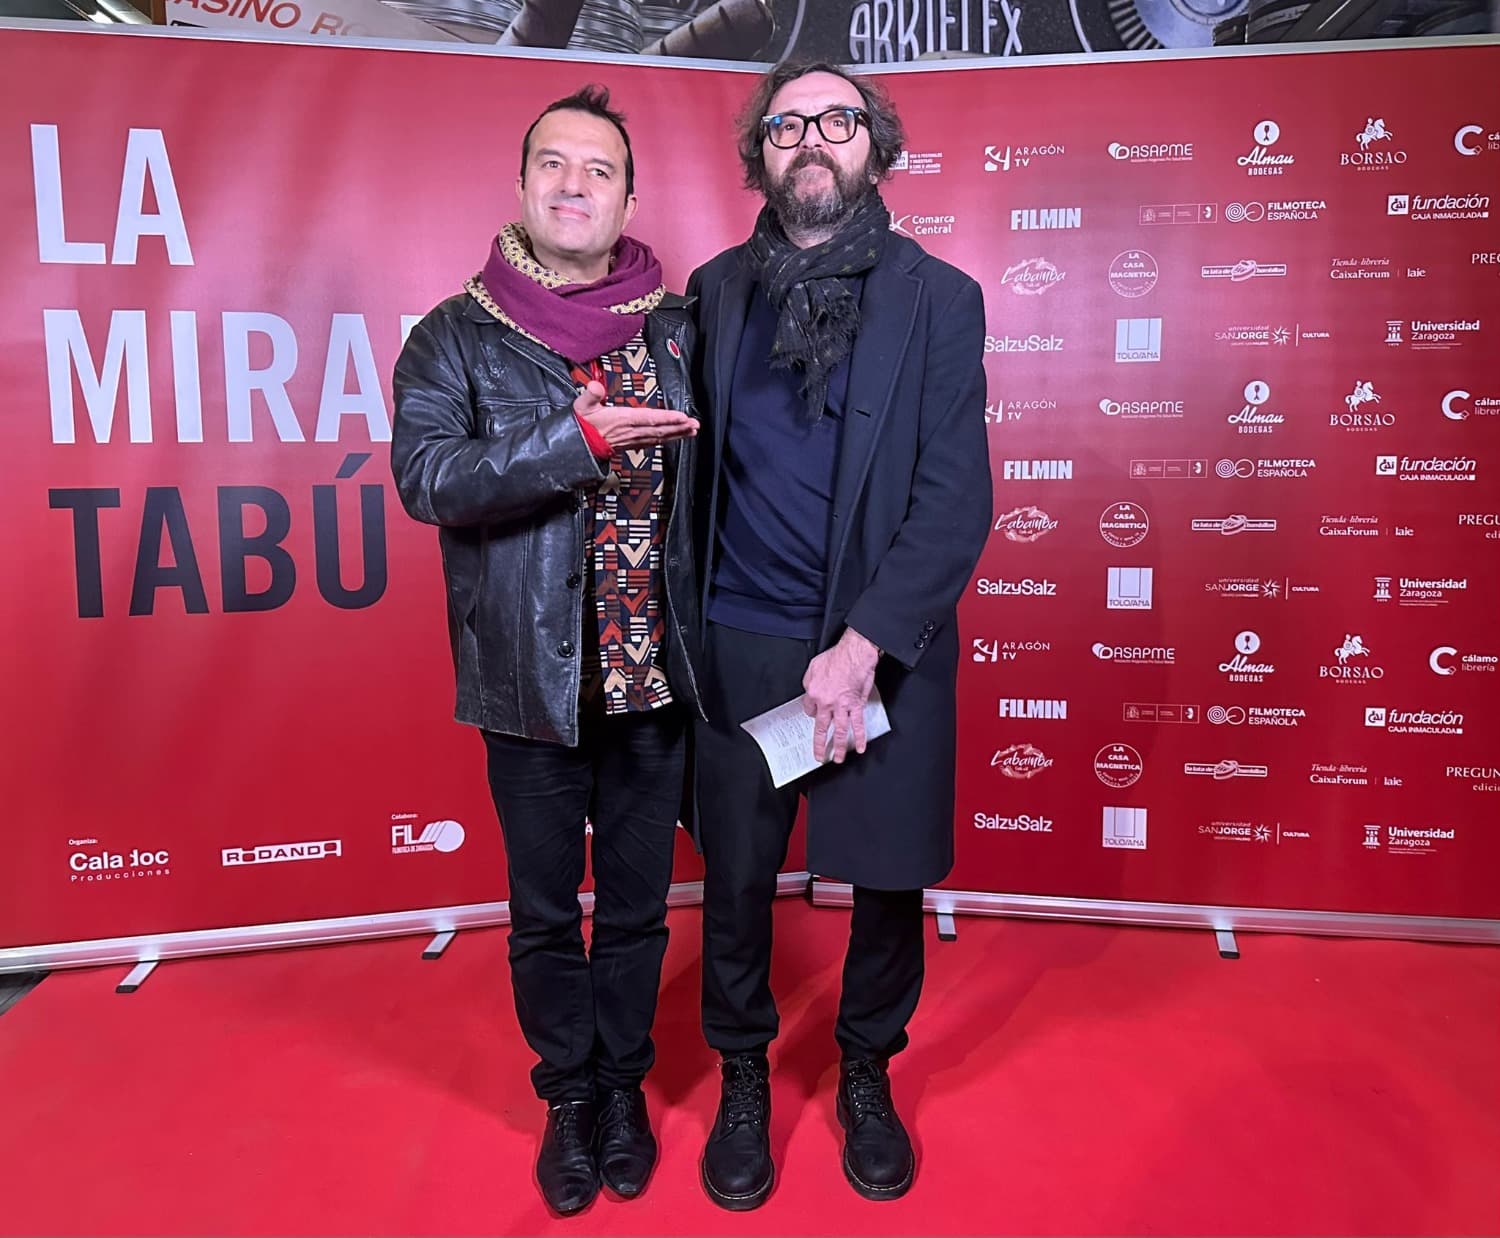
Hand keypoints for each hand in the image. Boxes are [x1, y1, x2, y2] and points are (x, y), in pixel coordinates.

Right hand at [574, 381, 697, 448]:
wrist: (579, 445)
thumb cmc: (583, 424)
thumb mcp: (582, 406)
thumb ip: (590, 395)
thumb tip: (595, 386)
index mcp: (622, 419)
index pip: (649, 418)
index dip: (666, 418)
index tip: (681, 417)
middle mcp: (631, 431)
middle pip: (659, 429)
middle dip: (679, 427)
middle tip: (694, 424)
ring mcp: (633, 439)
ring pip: (660, 437)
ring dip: (677, 434)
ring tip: (692, 430)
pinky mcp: (633, 443)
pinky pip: (654, 442)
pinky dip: (667, 439)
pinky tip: (676, 437)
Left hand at [802, 628, 879, 764]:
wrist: (854, 654)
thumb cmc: (837, 657)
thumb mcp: (813, 666)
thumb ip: (810, 681)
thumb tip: (810, 689)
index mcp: (813, 693)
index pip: (809, 709)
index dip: (812, 713)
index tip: (815, 716)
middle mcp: (826, 703)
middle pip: (820, 727)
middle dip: (819, 744)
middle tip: (819, 755)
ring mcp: (841, 706)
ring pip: (838, 731)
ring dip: (838, 747)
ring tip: (838, 758)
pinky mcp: (856, 705)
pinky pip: (857, 725)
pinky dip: (859, 737)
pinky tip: (859, 747)